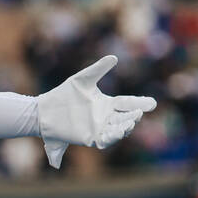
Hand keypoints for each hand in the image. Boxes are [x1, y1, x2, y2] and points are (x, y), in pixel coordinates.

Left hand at [37, 55, 156, 167]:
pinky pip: (105, 140)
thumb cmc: (64, 94)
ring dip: (126, 127)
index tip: (152, 103)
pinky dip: (113, 137)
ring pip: (118, 130)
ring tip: (131, 121)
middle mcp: (105, 118)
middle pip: (125, 118)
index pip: (127, 103)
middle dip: (134, 116)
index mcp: (106, 104)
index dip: (140, 103)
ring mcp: (98, 129)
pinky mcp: (90, 138)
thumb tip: (114, 57)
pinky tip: (119, 131)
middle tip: (139, 112)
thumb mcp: (82, 79)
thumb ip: (98, 69)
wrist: (45, 111)